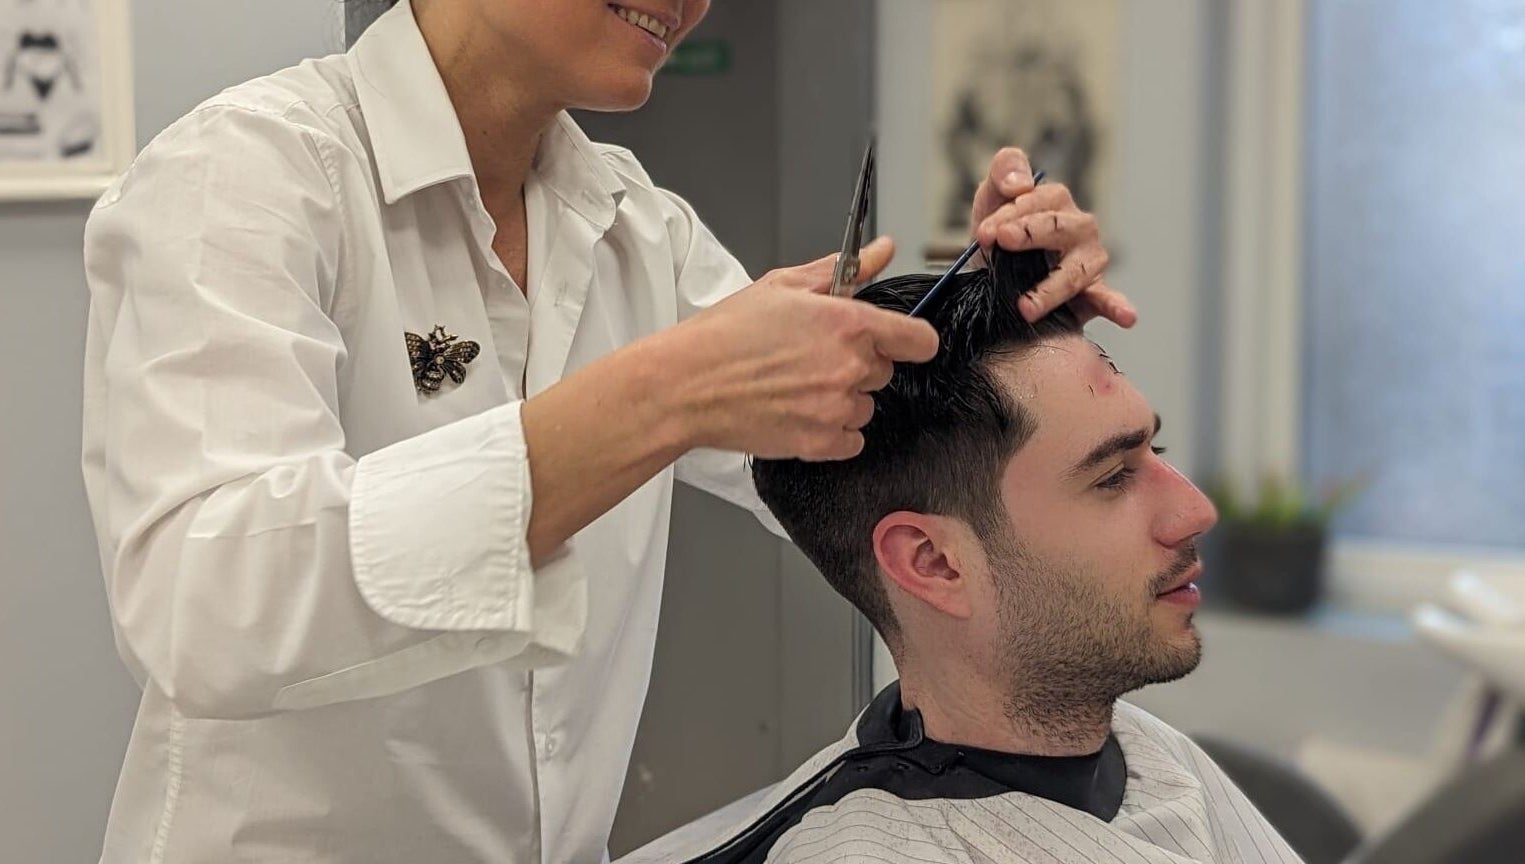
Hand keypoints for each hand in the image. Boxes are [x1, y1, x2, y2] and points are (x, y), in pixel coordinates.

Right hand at [663, 237, 938, 460]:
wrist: (687, 384)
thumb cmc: (726, 334)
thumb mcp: (783, 286)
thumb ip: (843, 271)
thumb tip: (881, 251)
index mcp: (848, 323)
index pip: (918, 339)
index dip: (912, 340)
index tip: (902, 342)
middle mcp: (849, 367)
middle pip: (884, 371)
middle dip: (857, 364)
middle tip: (812, 357)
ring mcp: (836, 408)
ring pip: (865, 406)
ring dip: (842, 398)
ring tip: (797, 385)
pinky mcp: (819, 443)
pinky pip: (850, 439)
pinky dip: (831, 431)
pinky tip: (798, 411)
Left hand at [969, 147, 1136, 326]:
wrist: (996, 279)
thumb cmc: (999, 236)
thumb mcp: (992, 197)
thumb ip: (1003, 171)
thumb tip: (1018, 183)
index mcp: (1054, 202)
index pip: (1037, 201)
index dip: (1009, 214)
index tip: (984, 233)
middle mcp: (1077, 227)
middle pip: (1059, 228)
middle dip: (1029, 234)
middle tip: (1002, 242)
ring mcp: (1088, 260)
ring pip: (1076, 270)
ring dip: (1051, 288)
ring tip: (1026, 307)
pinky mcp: (1093, 292)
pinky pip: (1107, 298)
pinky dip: (1117, 306)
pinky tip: (1126, 316)